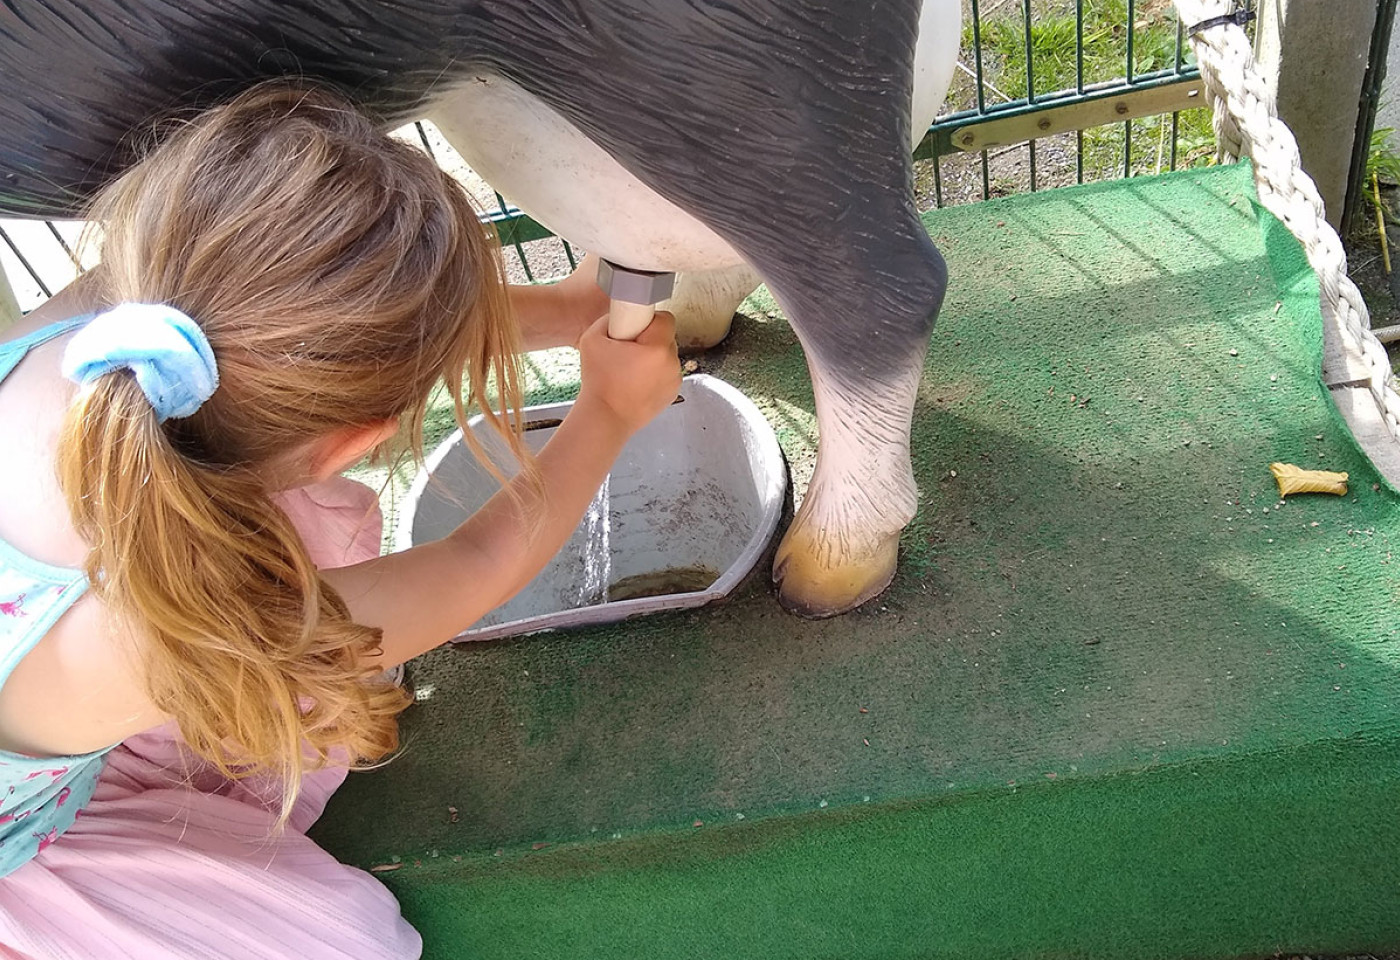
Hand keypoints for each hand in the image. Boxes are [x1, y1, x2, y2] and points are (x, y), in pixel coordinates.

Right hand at [576, 310, 680, 435]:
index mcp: (657, 347)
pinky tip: (636, 382)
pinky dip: (655, 375)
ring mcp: (674, 380)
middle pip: (666, 338)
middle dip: (650, 339)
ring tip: (631, 368)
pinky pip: (666, 374)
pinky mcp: (672, 393)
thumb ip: (609, 319)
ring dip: (653, 357)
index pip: (665, 318)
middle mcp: (671, 363)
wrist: (605, 416)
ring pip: (667, 357)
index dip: (649, 320)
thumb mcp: (592, 338)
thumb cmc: (599, 381)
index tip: (636, 327)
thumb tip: (620, 315)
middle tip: (629, 349)